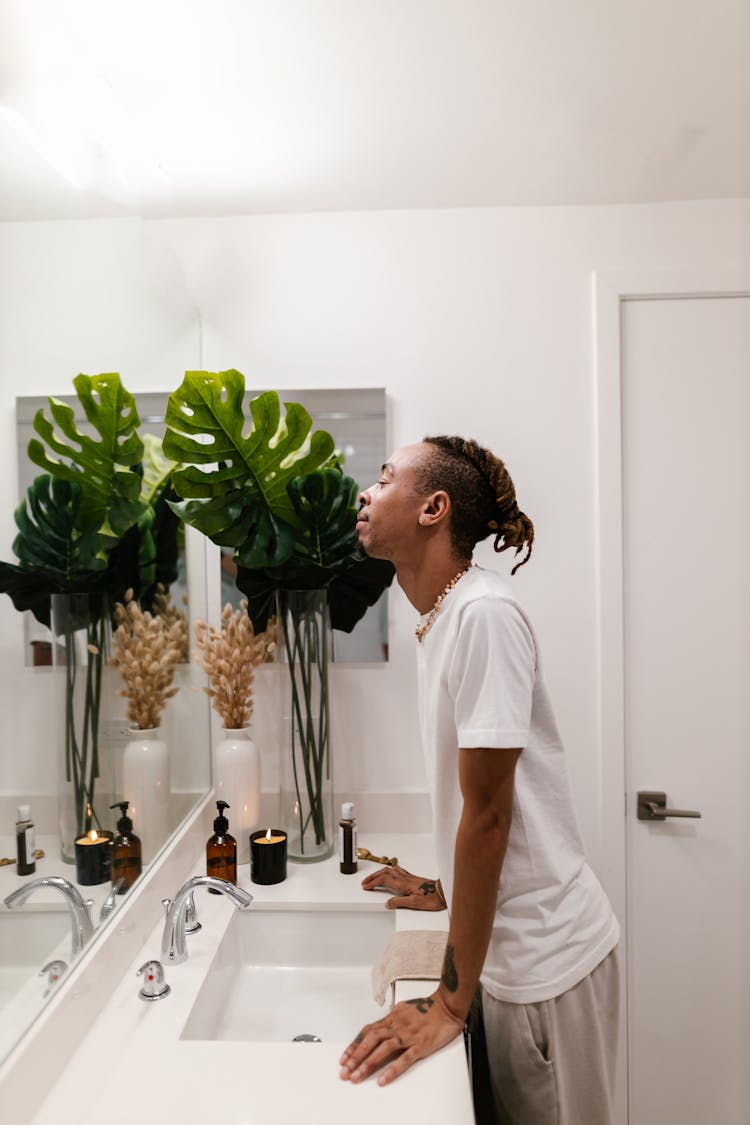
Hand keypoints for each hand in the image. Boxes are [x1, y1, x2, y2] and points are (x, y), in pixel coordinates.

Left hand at [339, 992, 463, 1085]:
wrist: (447, 1006)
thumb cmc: (428, 1008)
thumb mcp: (404, 1009)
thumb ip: (392, 1019)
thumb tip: (381, 1025)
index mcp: (392, 1018)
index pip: (368, 1031)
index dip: (354, 1045)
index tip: (344, 1058)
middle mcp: (397, 1026)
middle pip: (371, 1040)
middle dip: (356, 1056)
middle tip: (345, 1071)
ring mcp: (408, 1035)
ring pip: (384, 1049)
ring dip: (368, 1063)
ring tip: (357, 1076)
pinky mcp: (420, 1045)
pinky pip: (404, 1059)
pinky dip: (392, 1069)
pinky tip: (383, 1079)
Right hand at [360, 864, 446, 910]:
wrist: (444, 893)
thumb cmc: (433, 898)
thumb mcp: (415, 904)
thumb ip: (400, 902)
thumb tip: (387, 903)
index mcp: (403, 884)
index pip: (384, 880)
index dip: (373, 883)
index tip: (365, 886)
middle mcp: (405, 878)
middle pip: (385, 873)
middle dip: (373, 877)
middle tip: (365, 882)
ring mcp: (409, 877)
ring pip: (391, 870)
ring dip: (380, 873)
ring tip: (374, 877)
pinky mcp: (413, 878)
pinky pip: (398, 871)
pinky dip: (389, 871)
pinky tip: (391, 874)